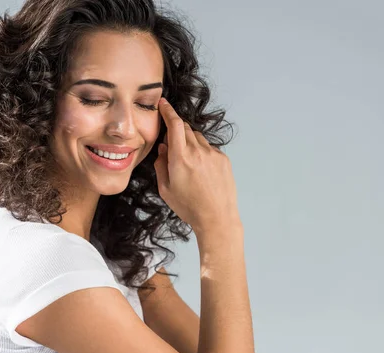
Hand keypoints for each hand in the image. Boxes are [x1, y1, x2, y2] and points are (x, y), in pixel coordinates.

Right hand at [153, 98, 239, 230]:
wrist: (217, 218)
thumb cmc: (189, 207)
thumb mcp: (165, 189)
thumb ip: (161, 164)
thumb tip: (163, 148)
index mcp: (180, 158)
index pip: (174, 124)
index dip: (168, 111)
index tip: (163, 104)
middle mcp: (197, 152)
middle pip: (185, 128)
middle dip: (176, 129)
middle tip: (171, 143)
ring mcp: (213, 154)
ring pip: (197, 137)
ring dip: (189, 142)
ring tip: (187, 163)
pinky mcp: (223, 159)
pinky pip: (209, 148)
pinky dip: (201, 152)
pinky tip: (200, 170)